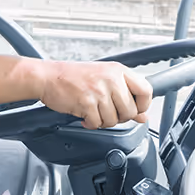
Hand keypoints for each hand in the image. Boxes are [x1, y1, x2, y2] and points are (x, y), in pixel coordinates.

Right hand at [36, 61, 153, 129]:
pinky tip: (85, 115)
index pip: (146, 90)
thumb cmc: (73, 76)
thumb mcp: (104, 80)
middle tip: (107, 112)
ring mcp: (99, 91)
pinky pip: (97, 123)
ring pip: (114, 120)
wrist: (48, 77)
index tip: (134, 110)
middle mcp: (111, 79)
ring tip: (93, 111)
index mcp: (118, 71)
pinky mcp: (86, 102)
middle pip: (130, 111)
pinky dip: (90, 123)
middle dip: (119, 117)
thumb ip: (126, 96)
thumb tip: (142, 115)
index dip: (142, 105)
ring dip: (102, 121)